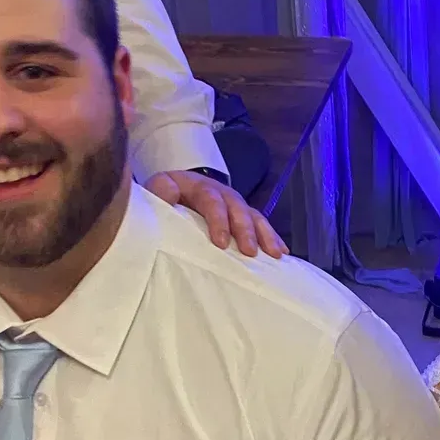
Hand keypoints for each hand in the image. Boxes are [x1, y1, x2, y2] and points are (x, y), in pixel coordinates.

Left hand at [145, 170, 286, 257]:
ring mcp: (232, 203)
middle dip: (245, 229)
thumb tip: (169, 194)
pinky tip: (282, 252)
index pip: (210, 199)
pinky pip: (260, 224)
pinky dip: (271, 237)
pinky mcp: (240, 215)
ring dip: (264, 234)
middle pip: (237, 206)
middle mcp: (219, 192)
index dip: (218, 219)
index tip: (221, 243)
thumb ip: (159, 193)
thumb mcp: (157, 191)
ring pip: (252, 215)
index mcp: (196, 185)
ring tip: (274, 254)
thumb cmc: (162, 198)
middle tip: (250, 252)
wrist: (171, 190)